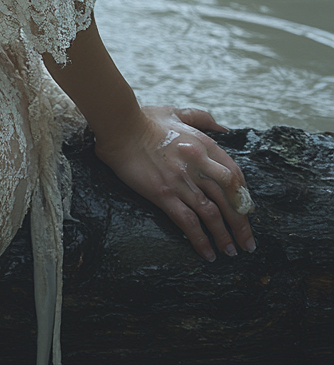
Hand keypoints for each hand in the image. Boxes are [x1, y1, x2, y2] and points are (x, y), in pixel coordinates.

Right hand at [94, 106, 255, 261]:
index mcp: (203, 145)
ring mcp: (181, 180)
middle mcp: (198, 164)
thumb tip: (223, 128)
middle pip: (229, 199)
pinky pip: (188, 222)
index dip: (244, 197)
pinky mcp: (163, 194)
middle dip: (241, 224)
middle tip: (247, 243)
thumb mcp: (176, 113)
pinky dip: (200, 240)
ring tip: (230, 252)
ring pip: (212, 215)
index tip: (247, 212)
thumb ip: (201, 118)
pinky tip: (207, 253)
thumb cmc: (144, 118)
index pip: (235, 176)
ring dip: (224, 237)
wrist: (118, 126)